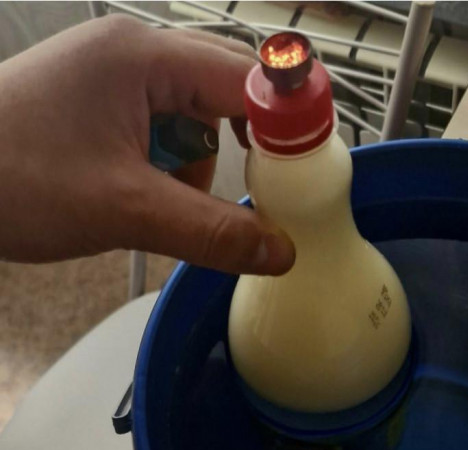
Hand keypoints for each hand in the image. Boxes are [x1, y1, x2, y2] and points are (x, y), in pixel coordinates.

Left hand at [0, 15, 294, 273]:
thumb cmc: (13, 182)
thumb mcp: (124, 210)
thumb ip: (210, 232)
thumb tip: (280, 253)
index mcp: (143, 56)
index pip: (247, 78)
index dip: (288, 126)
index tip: (312, 176)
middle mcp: (132, 53)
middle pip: (224, 96)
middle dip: (238, 154)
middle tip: (248, 202)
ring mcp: (112, 77)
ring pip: (193, 121)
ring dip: (195, 169)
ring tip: (161, 205)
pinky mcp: (98, 105)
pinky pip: (159, 132)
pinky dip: (165, 170)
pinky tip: (140, 198)